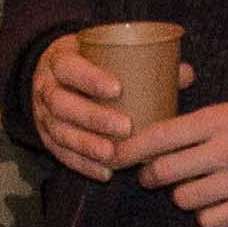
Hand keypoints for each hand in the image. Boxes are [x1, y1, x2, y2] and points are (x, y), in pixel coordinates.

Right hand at [31, 32, 178, 182]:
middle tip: (126, 127)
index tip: (117, 88)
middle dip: (93, 118)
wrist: (53, 74)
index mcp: (60, 61)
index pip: (69, 68)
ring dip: (87, 146)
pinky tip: (105, 173)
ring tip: (113, 156)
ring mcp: (42, 116)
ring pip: (60, 133)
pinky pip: (61, 155)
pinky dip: (83, 166)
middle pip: (62, 105)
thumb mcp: (104, 53)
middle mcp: (45, 89)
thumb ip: (143, 61)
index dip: (89, 79)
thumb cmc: (88, 63)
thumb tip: (185, 72)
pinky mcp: (46, 138)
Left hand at [128, 100, 227, 226]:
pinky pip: (208, 220)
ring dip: (181, 194)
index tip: (114, 156)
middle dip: (150, 176)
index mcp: (217, 121)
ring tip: (192, 185)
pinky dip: (206, 214)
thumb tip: (139, 134)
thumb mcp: (225, 112)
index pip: (161, 135)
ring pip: (183, 198)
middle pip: (164, 171)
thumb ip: (188, 123)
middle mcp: (226, 150)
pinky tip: (214, 201)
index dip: (131, 148)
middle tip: (151, 176)